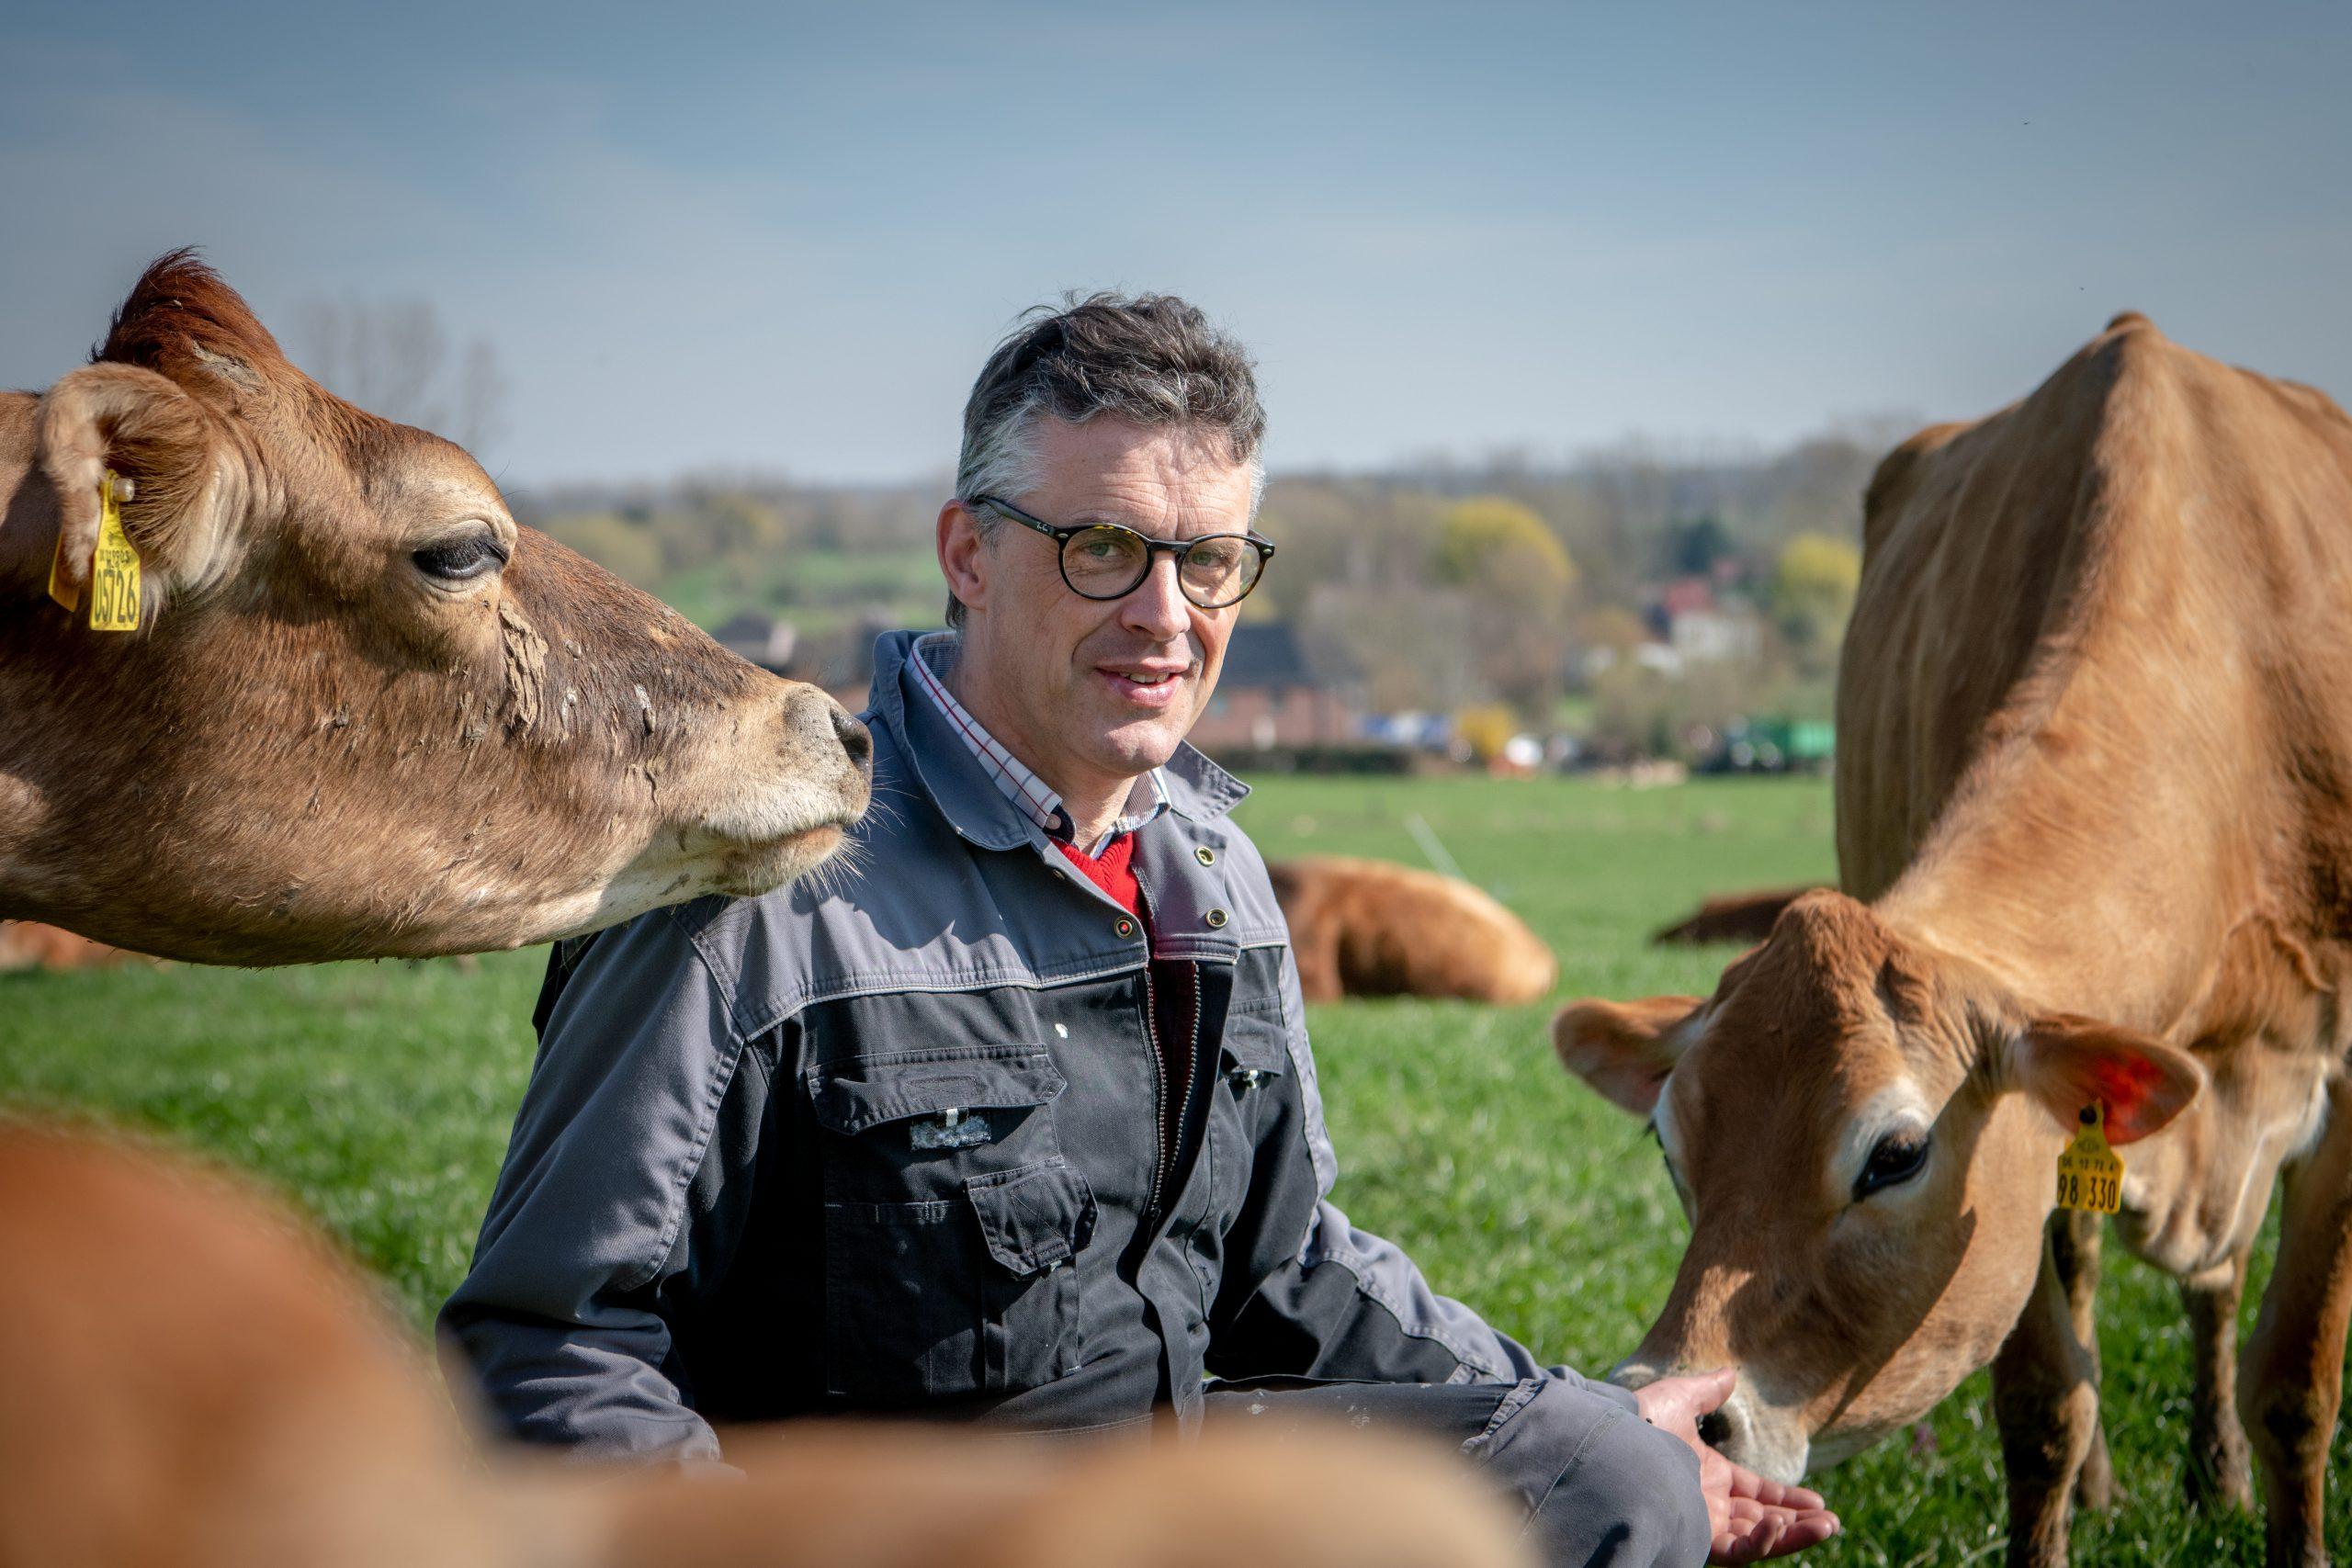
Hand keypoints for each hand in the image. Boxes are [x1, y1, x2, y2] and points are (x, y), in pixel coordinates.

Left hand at [1634, 1369, 1840, 1563]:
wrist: (1609, 1441)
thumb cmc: (1637, 1419)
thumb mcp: (1678, 1399)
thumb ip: (1707, 1391)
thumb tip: (1729, 1374)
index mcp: (1706, 1475)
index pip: (1755, 1493)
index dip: (1787, 1498)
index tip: (1819, 1501)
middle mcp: (1707, 1502)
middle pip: (1763, 1521)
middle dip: (1799, 1522)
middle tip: (1832, 1522)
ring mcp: (1701, 1521)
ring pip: (1757, 1538)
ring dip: (1793, 1535)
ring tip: (1826, 1527)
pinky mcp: (1695, 1536)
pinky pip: (1737, 1549)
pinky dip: (1762, 1541)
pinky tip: (1779, 1524)